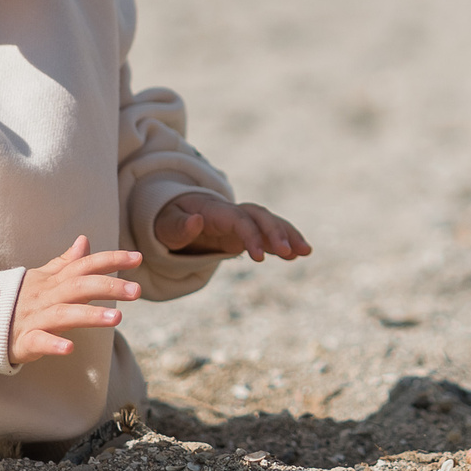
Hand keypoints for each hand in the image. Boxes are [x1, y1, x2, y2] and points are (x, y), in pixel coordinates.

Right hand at [9, 236, 140, 364]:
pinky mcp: (22, 341)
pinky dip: (52, 344)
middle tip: (136, 291)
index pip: (84, 265)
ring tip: (117, 318)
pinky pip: (37, 341)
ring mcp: (34, 318)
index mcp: (53, 281)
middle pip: (78, 287)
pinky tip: (69, 347)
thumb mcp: (42, 277)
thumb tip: (84, 240)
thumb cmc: (20, 299)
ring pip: (63, 314)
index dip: (110, 259)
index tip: (138, 258)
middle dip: (108, 286)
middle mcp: (46, 296)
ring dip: (90, 315)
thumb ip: (66, 262)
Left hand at [153, 193, 310, 261]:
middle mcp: (232, 212)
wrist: (171, 218)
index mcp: (214, 211)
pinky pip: (268, 233)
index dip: (252, 236)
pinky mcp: (244, 232)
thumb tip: (196, 220)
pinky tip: (298, 254)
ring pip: (269, 222)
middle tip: (291, 253)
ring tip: (306, 252)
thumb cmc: (167, 222)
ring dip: (288, 234)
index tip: (260, 259)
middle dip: (277, 232)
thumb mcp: (165, 227)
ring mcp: (240, 221)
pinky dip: (284, 240)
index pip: (239, 219)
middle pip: (260, 216)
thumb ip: (178, 226)